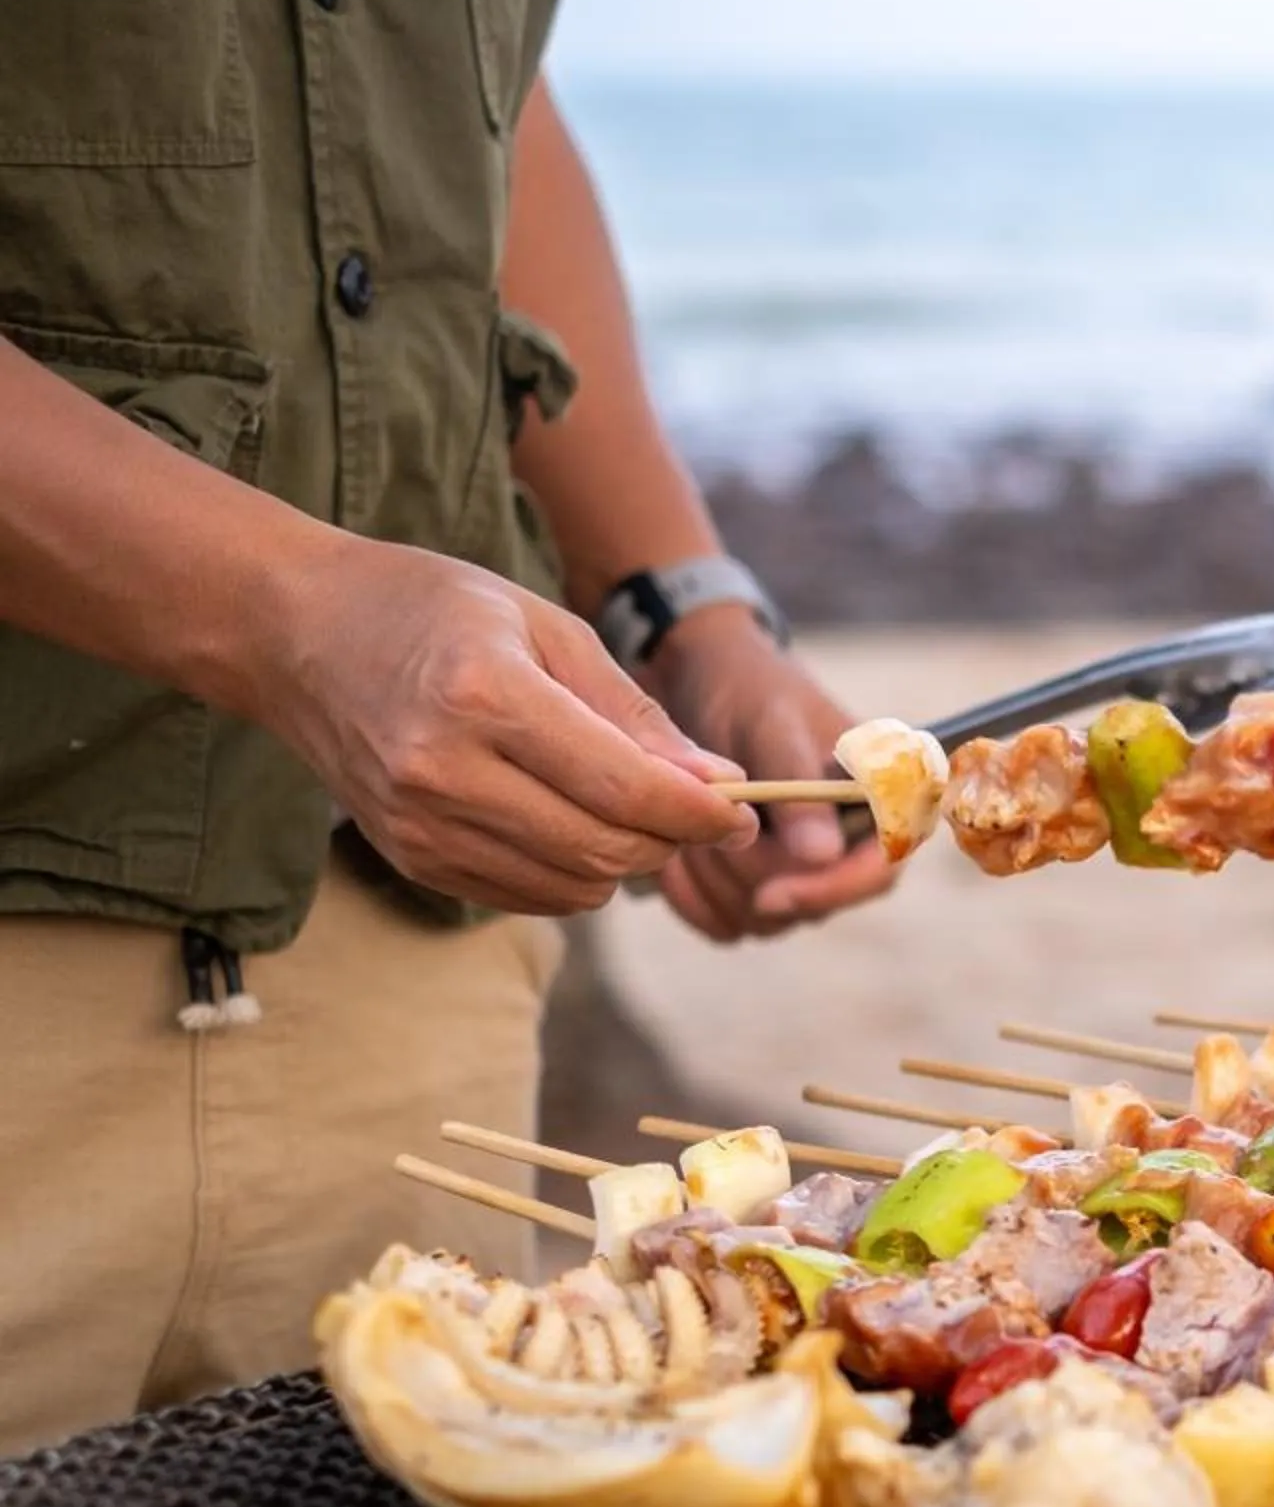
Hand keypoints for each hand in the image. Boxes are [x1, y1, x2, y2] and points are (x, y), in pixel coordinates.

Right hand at [249, 536, 756, 913]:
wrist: (296, 634)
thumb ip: (633, 713)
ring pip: (572, 887)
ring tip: (637, 811)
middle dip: (673, 841)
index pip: (624, 789)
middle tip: (705, 813)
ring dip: (627, 861)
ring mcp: (418, 825)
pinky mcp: (410, 858)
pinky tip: (576, 825)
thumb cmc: (431, 609)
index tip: (744, 812)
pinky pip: (527, 897)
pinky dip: (573, 875)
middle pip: (604, 850)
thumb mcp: (545, 626)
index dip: (701, 813)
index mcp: (485, 697)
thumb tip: (716, 784)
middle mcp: (444, 771)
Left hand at [643, 606, 898, 940]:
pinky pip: (726, 923)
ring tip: (681, 829)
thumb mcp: (769, 727)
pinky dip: (692, 898)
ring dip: (712, 882)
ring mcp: (798, 868)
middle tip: (703, 823)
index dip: (830, 891)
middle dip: (748, 872)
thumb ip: (797, 788)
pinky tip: (672, 857)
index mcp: (873, 798)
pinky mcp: (754, 883)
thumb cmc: (745, 689)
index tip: (770, 893)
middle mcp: (845, 841)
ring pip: (763, 919)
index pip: (879, 870)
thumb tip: (822, 856)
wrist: (691, 679)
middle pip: (811, 903)